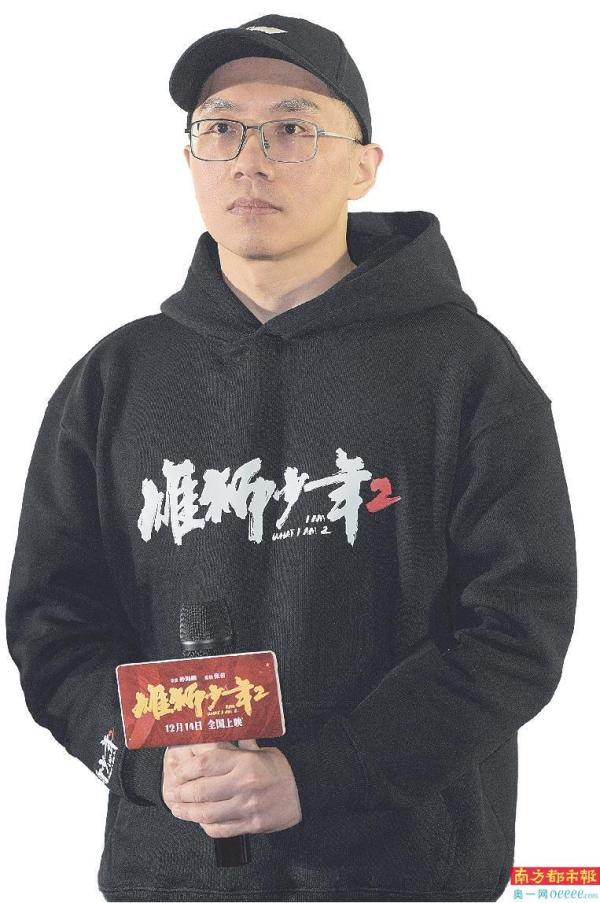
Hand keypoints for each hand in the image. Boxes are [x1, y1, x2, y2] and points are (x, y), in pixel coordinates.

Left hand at [161, 738, 301, 836]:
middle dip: (181, 793)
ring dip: (188, 813)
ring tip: (178, 809)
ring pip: (207, 813)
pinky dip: (206, 826)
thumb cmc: (280, 770)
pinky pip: (221, 829)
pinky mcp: (251, 825)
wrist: (305, 793)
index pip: (206, 764)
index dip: (186, 769)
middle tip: (172, 793)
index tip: (176, 772)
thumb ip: (237, 745)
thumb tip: (213, 732)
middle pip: (201, 791)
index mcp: (245, 762)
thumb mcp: (261, 751)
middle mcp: (244, 785)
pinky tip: (200, 821)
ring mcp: (247, 808)